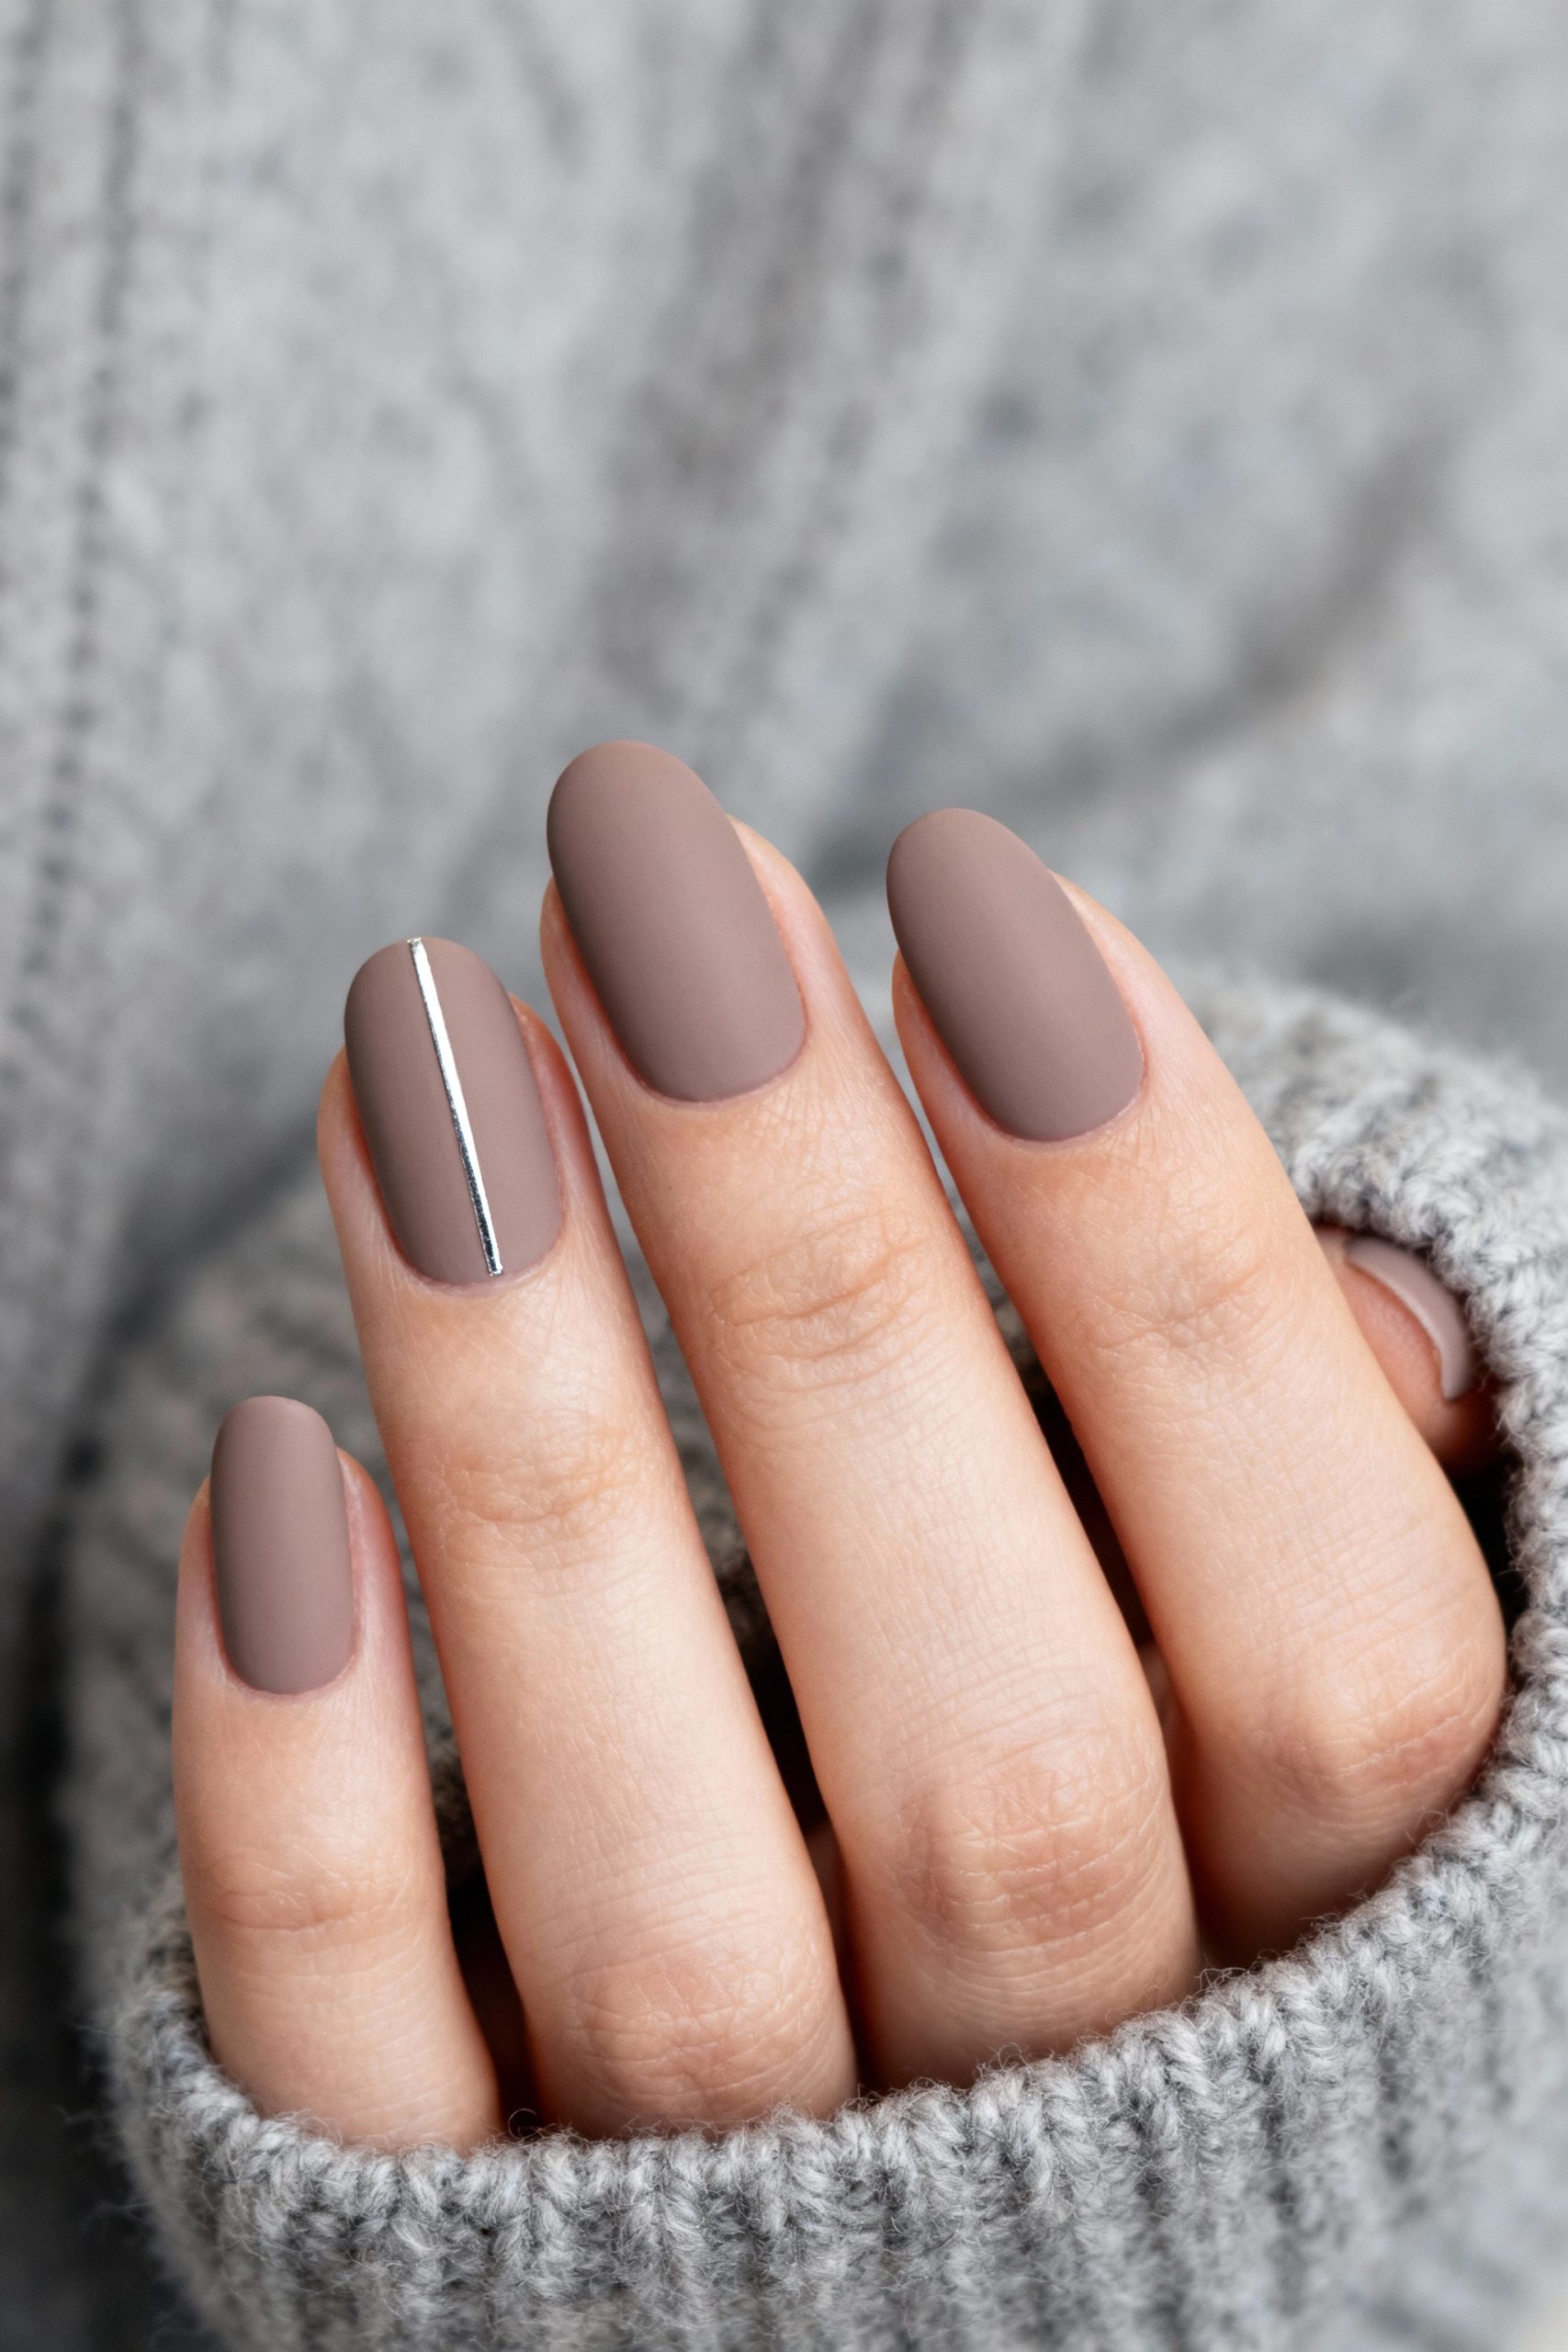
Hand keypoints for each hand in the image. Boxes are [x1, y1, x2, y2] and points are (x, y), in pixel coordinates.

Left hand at [172, 747, 1503, 2149]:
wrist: (906, 2176)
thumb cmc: (1113, 1735)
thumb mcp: (1273, 1621)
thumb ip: (1324, 1483)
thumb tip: (1366, 1306)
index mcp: (1320, 1954)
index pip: (1330, 1642)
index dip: (1168, 1247)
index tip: (975, 894)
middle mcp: (1058, 2111)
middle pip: (987, 1761)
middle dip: (812, 1261)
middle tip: (651, 879)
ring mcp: (757, 2219)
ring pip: (656, 1905)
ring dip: (532, 1440)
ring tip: (420, 1047)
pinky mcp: (469, 2236)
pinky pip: (380, 2080)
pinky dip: (312, 1799)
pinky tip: (272, 1465)